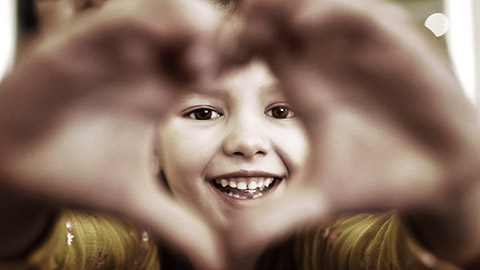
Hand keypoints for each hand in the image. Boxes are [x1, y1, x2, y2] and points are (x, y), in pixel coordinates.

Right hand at [0, 1, 223, 268]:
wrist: (16, 166)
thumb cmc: (78, 174)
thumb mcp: (137, 202)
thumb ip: (182, 230)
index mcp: (164, 89)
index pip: (216, 57)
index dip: (240, 62)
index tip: (252, 81)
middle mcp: (144, 63)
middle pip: (201, 25)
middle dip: (222, 39)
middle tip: (218, 74)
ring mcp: (113, 50)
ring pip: (166, 9)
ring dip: (190, 26)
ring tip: (193, 67)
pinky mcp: (76, 43)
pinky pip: (118, 17)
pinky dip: (144, 22)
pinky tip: (155, 52)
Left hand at [224, 0, 479, 261]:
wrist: (438, 178)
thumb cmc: (374, 181)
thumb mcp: (317, 200)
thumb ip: (273, 219)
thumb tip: (229, 252)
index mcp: (301, 84)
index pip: (256, 47)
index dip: (226, 45)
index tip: (202, 60)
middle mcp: (326, 61)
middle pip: (277, 18)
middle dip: (249, 15)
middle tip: (218, 22)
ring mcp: (360, 51)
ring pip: (313, 8)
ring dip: (282, 7)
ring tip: (251, 12)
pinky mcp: (397, 47)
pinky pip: (361, 17)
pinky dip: (332, 15)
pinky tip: (303, 26)